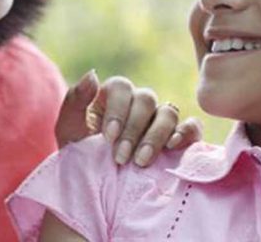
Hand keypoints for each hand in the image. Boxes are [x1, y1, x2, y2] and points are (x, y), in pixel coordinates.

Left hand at [54, 70, 202, 166]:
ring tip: (141, 162)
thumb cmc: (79, 154)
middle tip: (121, 158)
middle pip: (146, 99)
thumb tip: (93, 74)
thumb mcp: (68, 128)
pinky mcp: (178, 138)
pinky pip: (192, 126)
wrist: (95, 187)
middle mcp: (138, 103)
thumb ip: (76, 99)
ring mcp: (160, 120)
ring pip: (168, 112)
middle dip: (133, 129)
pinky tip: (172, 147)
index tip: (108, 136)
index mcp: (113, 95)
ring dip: (156, 136)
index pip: (122, 87)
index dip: (117, 110)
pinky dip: (187, 132)